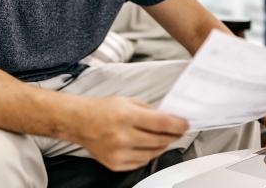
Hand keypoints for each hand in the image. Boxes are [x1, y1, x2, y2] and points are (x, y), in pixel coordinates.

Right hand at [72, 96, 188, 170]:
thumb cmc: (102, 109)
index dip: (178, 124)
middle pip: (160, 140)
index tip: (186, 125)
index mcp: (126, 116)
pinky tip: (147, 146)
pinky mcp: (116, 164)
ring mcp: (119, 153)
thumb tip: (169, 118)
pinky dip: (148, 154)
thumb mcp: (127, 101)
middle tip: (178, 131)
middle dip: (173, 135)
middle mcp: (122, 136)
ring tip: (163, 137)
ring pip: (153, 153)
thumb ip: (149, 110)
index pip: (161, 123)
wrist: (79, 122)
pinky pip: (141, 162)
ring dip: (162, 145)